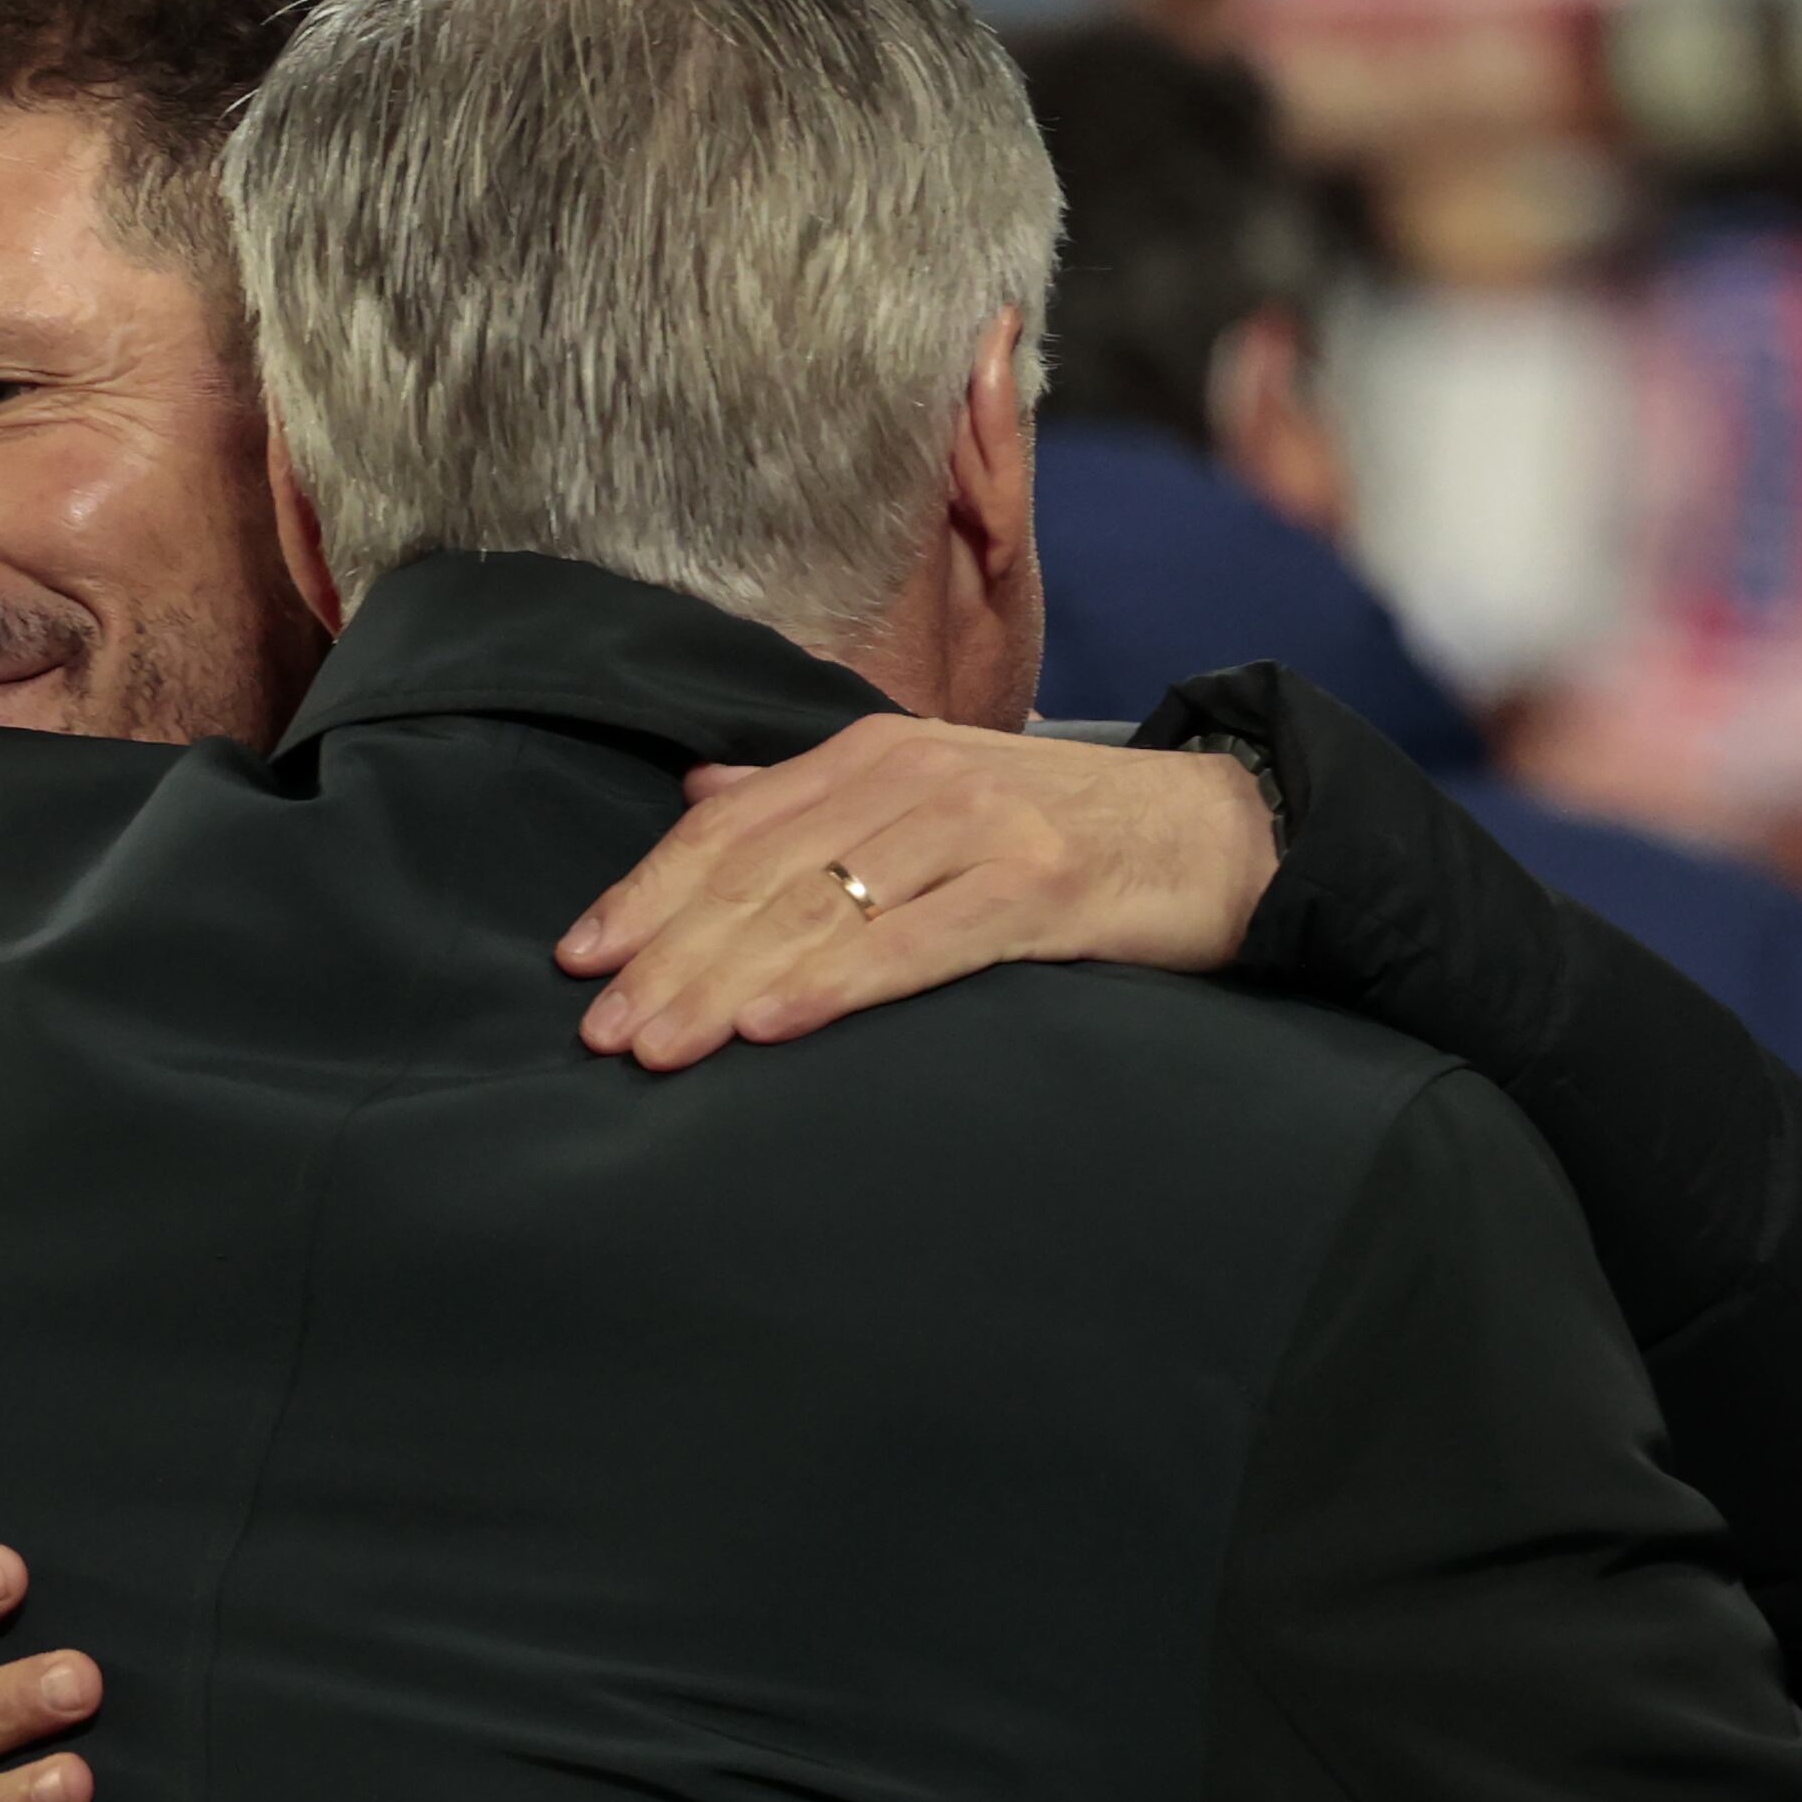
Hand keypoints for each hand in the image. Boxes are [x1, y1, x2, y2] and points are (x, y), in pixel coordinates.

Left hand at [555, 714, 1279, 1071]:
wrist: (1222, 832)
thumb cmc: (1063, 832)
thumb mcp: (928, 796)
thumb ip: (814, 798)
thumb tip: (699, 798)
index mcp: (872, 756)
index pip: (729, 827)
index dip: (647, 892)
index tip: (579, 958)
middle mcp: (913, 779)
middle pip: (759, 875)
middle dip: (667, 956)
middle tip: (601, 1031)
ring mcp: (977, 829)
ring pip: (820, 910)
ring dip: (725, 982)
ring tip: (658, 1045)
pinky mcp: (1038, 888)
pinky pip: (917, 944)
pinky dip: (837, 984)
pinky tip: (773, 1025)